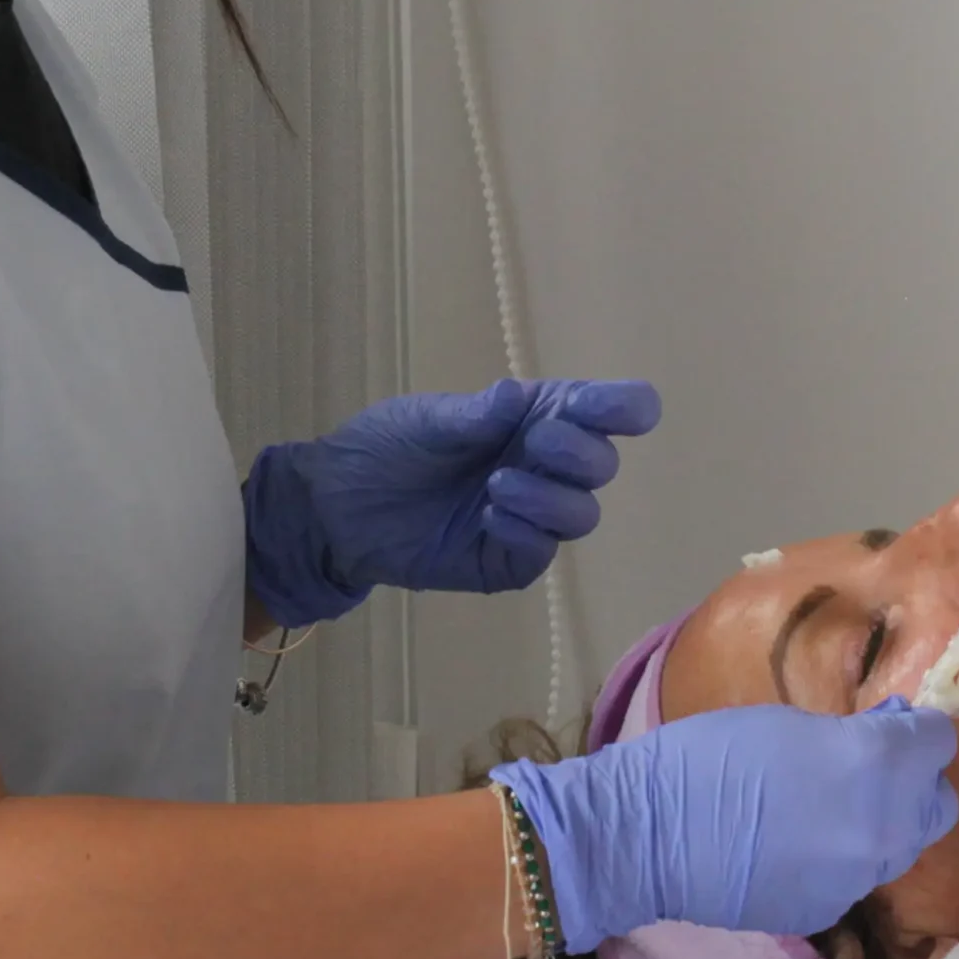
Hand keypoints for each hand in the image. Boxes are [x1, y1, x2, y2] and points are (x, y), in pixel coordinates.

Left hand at [242, 377, 662, 628]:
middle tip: (536, 442)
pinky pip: (542, 552)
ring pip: (582, 514)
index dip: (622, 409)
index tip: (624, 411)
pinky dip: (525, 531)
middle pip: (601, 465)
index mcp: (533, 419)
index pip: (602, 412)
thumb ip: (478, 414)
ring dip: (550, 497)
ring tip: (496, 488)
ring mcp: (528, 517)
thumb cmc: (385, 448)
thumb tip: (518, 397)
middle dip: (580, 452)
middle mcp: (542, 467)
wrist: (335, 507)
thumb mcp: (429, 420)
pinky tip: (488, 519)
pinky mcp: (506, 560)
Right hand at [493, 697, 958, 952]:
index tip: (890, 725)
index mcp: (875, 766)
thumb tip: (888, 732)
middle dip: (912, 781)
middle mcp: (883, 827)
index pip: (937, 743)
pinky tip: (793, 846)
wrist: (647, 836)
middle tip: (868, 766)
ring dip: (878, 823)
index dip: (915, 730)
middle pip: (936, 804)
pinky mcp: (830, 912)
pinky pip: (854, 878)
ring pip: (899, 846)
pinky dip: (838, 860)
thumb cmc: (707, 757)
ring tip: (825, 808)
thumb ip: (850, 732)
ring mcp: (858, 879)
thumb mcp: (786, 722)